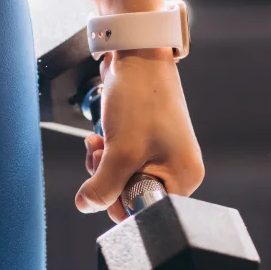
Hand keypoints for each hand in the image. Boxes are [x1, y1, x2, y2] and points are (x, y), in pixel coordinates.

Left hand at [76, 47, 204, 223]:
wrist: (136, 58)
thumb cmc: (140, 100)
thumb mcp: (120, 151)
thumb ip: (102, 187)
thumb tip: (86, 206)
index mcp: (184, 177)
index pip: (147, 211)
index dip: (121, 200)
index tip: (110, 178)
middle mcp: (177, 169)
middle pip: (132, 196)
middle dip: (108, 179)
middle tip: (104, 156)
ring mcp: (161, 155)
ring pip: (121, 179)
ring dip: (102, 165)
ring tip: (101, 144)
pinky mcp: (145, 143)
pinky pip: (120, 162)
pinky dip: (105, 153)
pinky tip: (101, 138)